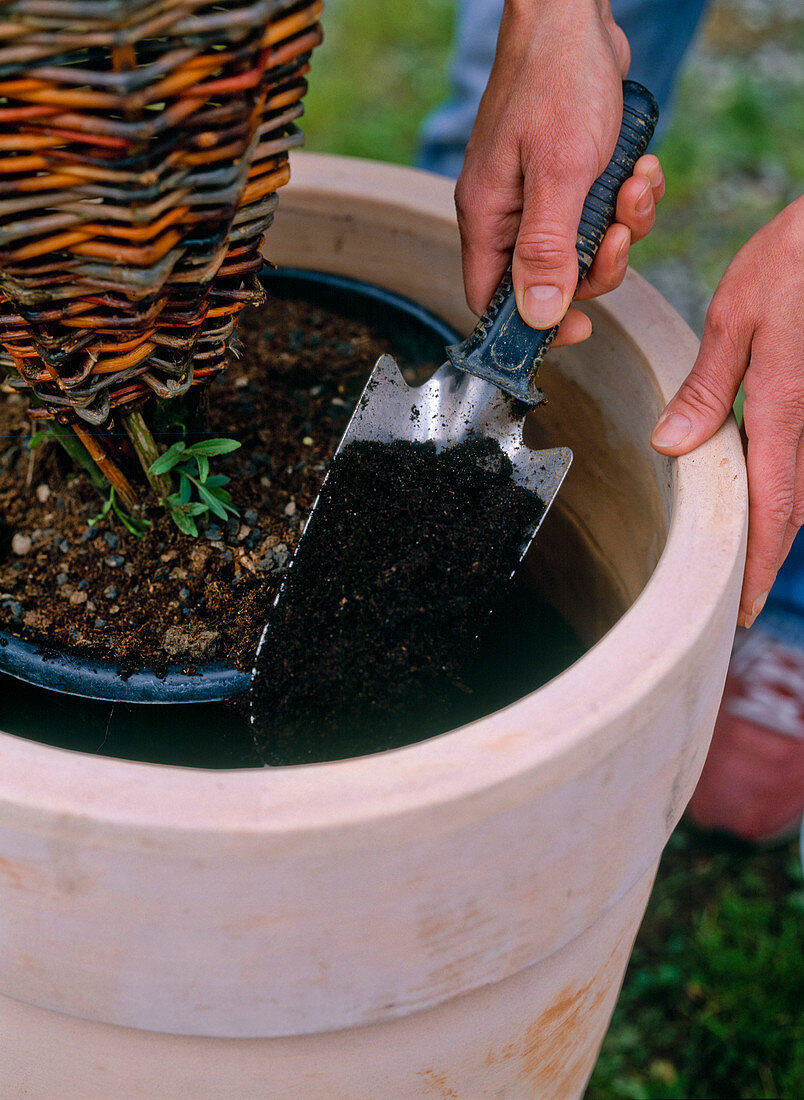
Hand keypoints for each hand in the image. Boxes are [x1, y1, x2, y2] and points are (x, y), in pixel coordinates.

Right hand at [454, 0, 663, 345]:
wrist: (575, 14)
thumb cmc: (557, 81)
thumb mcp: (559, 172)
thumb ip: (548, 248)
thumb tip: (538, 316)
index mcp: (488, 218)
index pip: (493, 302)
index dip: (533, 324)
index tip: (580, 324)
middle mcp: (507, 213)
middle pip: (548, 281)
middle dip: (598, 265)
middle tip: (620, 234)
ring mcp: (537, 194)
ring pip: (583, 248)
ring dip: (623, 225)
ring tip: (636, 182)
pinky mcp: (568, 176)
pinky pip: (601, 213)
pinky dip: (629, 199)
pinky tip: (640, 166)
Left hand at [651, 196, 803, 626]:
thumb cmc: (798, 258)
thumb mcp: (737, 314)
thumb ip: (707, 385)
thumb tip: (672, 445)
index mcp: (782, 408)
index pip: (771, 508)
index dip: (757, 566)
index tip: (740, 611)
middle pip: (793, 510)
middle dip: (764, 557)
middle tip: (736, 599)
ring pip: (803, 488)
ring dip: (776, 525)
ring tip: (745, 558)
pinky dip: (787, 486)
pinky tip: (765, 492)